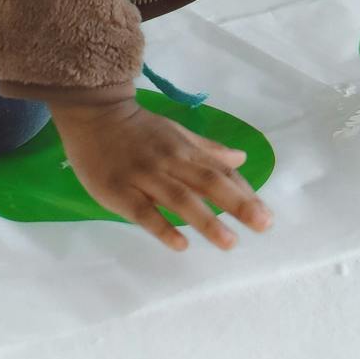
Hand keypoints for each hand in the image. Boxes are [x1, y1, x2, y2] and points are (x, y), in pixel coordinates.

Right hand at [52, 100, 273, 254]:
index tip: (266, 214)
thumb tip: (242, 158)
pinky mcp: (120, 191)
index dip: (243, 192)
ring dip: (206, 220)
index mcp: (184, 150)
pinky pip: (143, 211)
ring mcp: (144, 177)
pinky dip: (162, 227)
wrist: (93, 114)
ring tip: (230, 242)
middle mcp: (170, 162)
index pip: (220, 172)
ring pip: (179, 199)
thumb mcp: (176, 134)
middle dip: (237, 204)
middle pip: (208, 183)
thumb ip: (208, 150)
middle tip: (263, 225)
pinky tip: (180, 244)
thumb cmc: (138, 129)